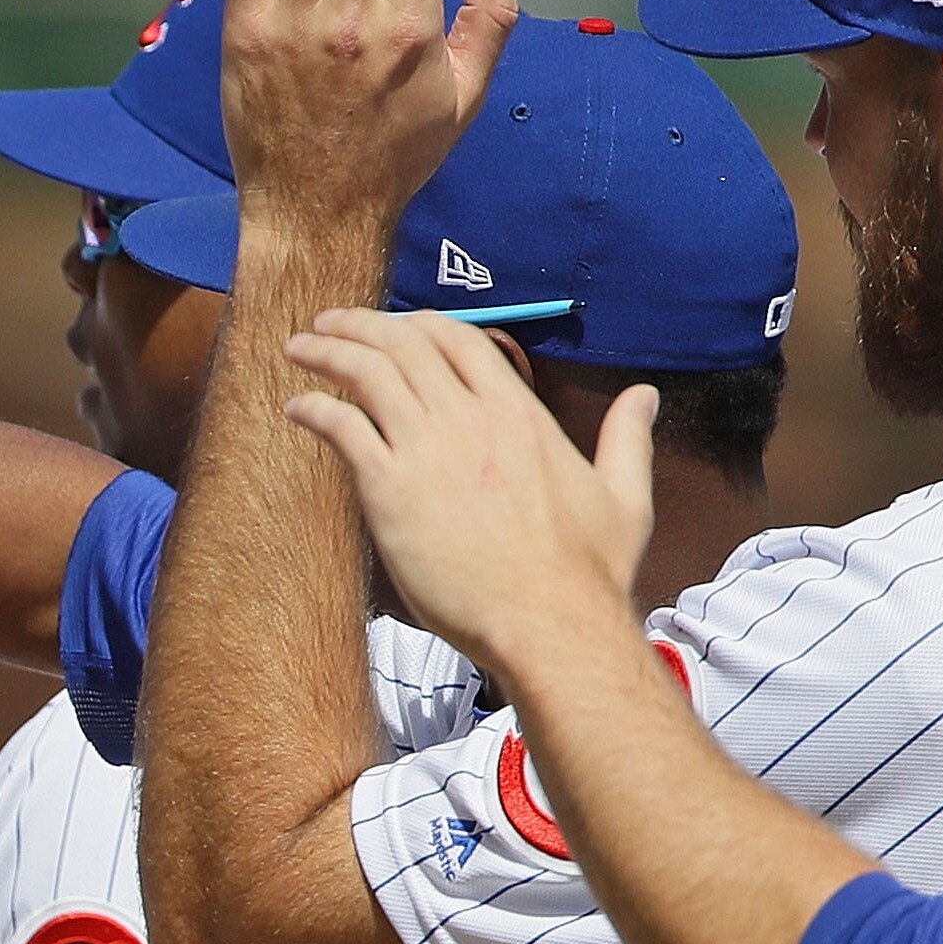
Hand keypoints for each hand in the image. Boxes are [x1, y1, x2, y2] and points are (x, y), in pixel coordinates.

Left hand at [281, 308, 655, 679]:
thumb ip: (627, 438)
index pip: (460, 341)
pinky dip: (315, 408)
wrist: (549, 621)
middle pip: (406, 344)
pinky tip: (297, 407)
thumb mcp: (624, 494)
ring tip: (300, 347)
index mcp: (519, 413)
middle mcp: (471, 419)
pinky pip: (342, 427)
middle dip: (361, 325)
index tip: (394, 326)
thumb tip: (645, 396)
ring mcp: (428, 451)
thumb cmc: (587, 571)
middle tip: (328, 322)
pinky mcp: (389, 491)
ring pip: (368, 372)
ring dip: (328, 351)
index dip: (420, 325)